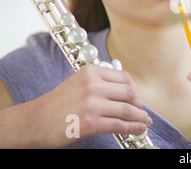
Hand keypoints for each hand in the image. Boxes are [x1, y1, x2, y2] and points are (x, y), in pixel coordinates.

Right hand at [31, 65, 151, 147]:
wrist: (34, 121)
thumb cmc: (58, 103)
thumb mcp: (78, 82)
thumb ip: (100, 82)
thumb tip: (128, 89)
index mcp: (91, 72)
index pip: (124, 77)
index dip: (135, 89)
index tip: (137, 98)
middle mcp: (92, 85)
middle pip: (129, 92)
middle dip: (139, 103)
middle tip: (142, 111)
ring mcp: (91, 103)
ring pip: (127, 109)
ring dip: (140, 117)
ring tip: (145, 121)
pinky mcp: (90, 122)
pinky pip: (119, 124)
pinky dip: (133, 127)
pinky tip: (138, 129)